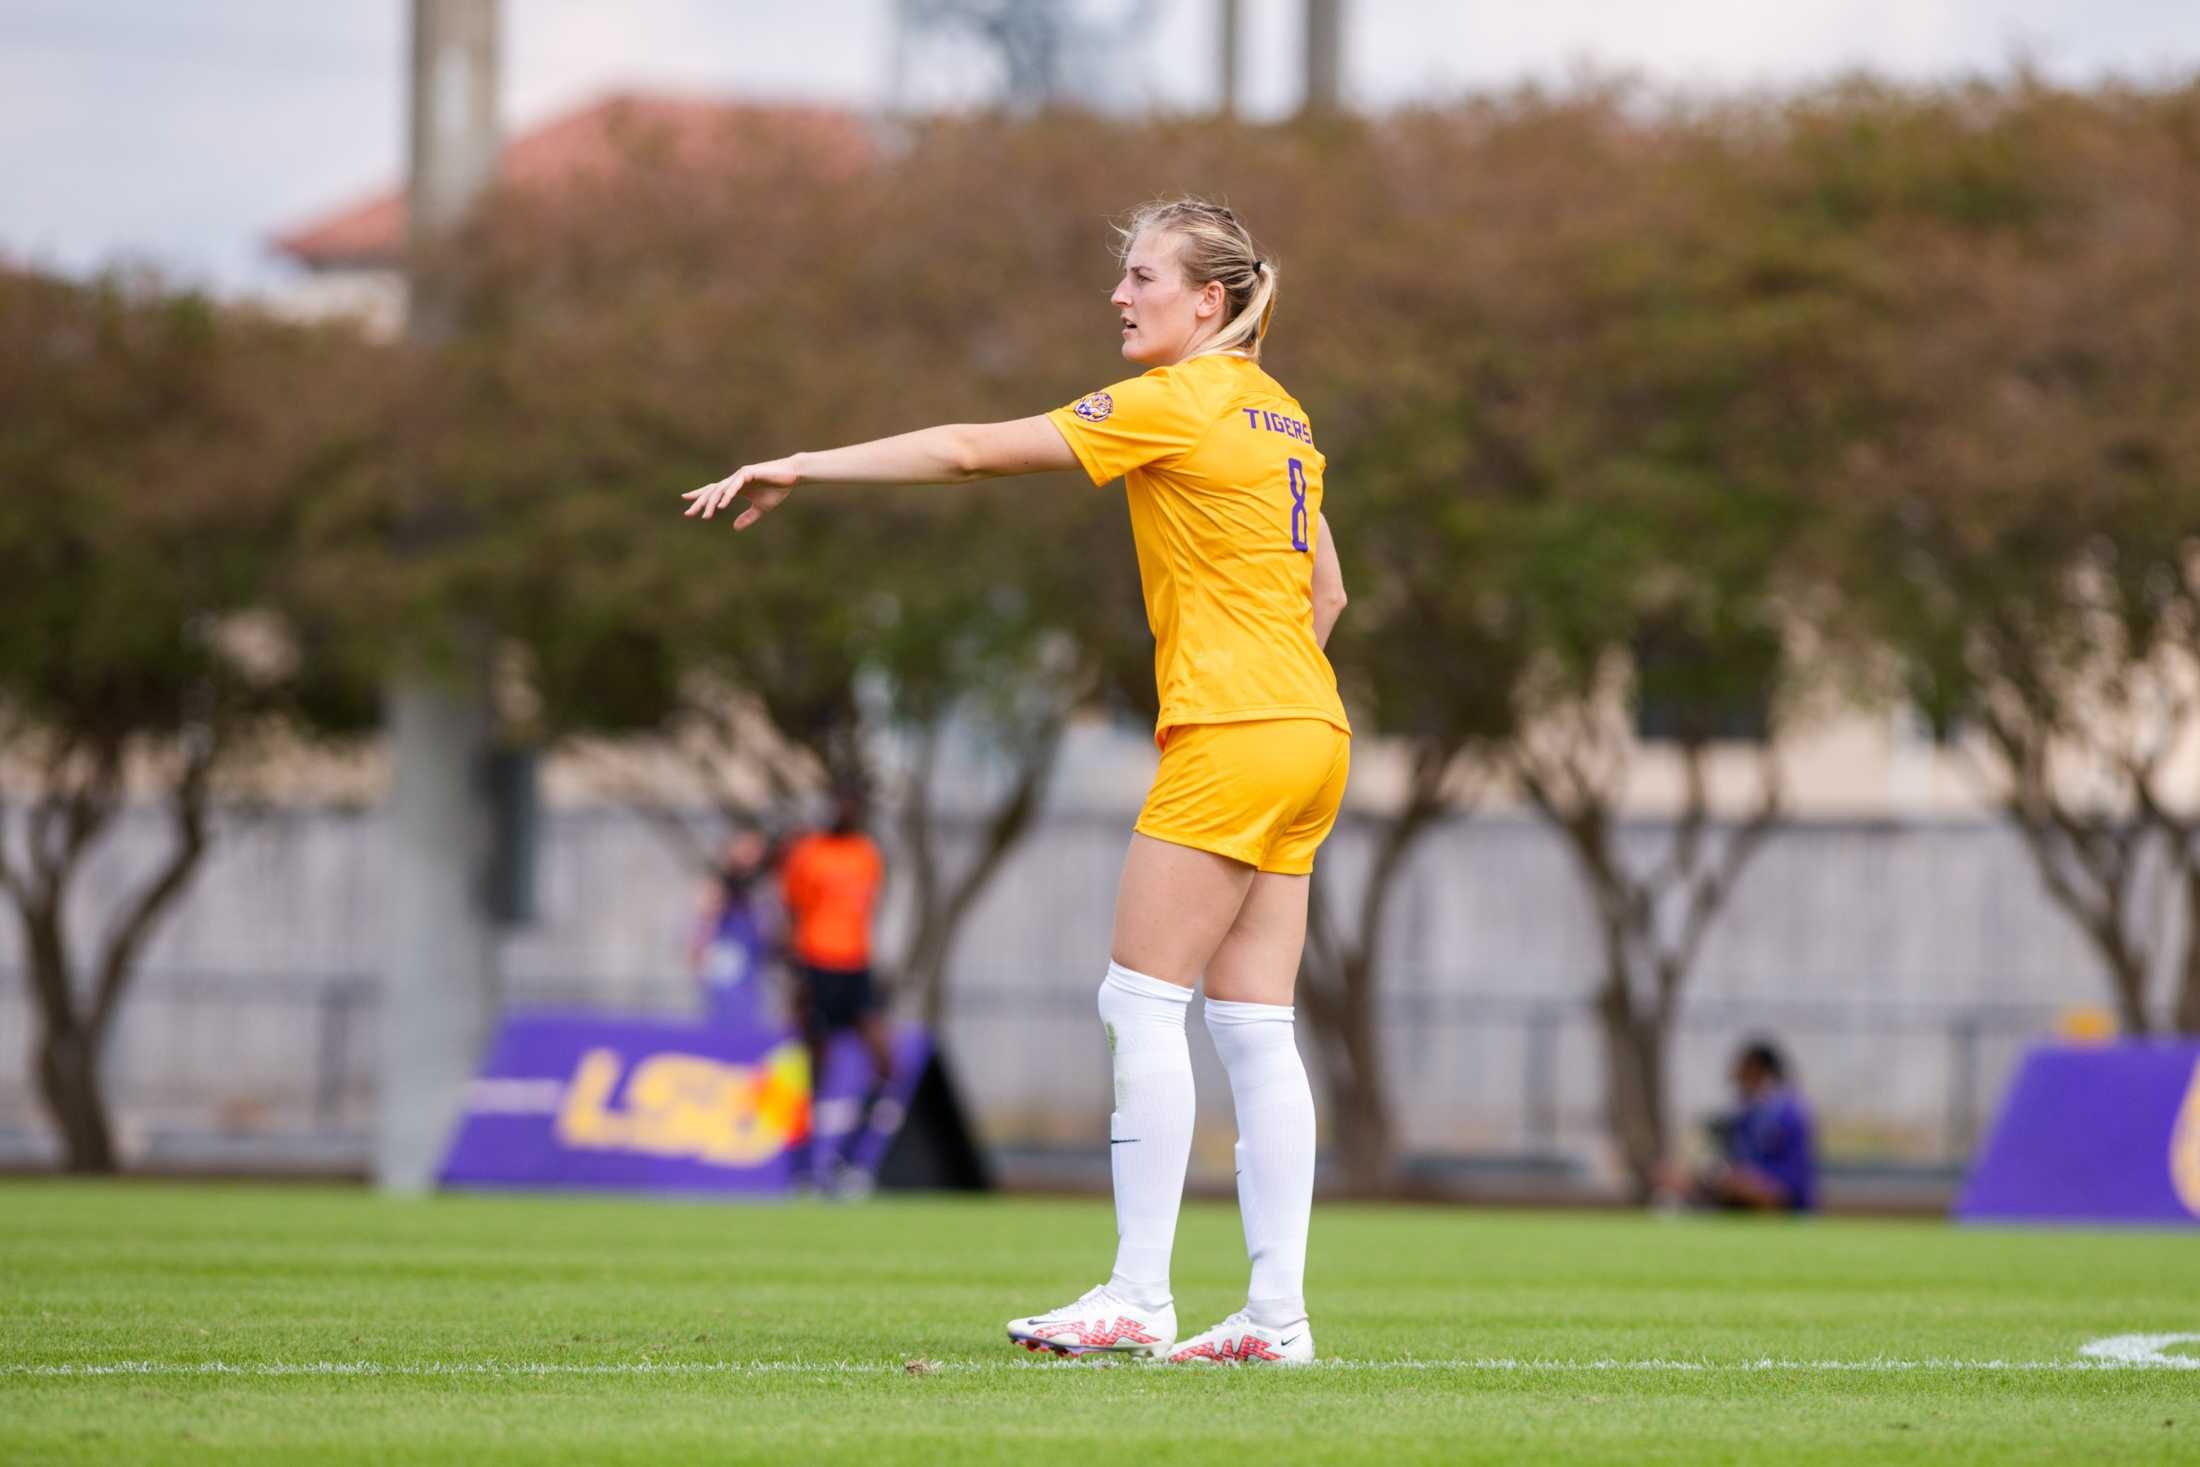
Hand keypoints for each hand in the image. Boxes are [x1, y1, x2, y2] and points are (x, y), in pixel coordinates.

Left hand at [683, 457, 799, 529]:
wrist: (792, 476)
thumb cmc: (777, 489)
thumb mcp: (761, 508)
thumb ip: (748, 517)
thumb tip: (734, 528)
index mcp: (735, 487)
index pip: (714, 491)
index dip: (700, 495)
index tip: (685, 501)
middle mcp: (734, 480)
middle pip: (712, 491)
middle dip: (700, 502)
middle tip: (688, 514)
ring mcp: (740, 475)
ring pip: (721, 489)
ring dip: (713, 503)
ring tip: (705, 516)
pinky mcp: (748, 472)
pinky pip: (734, 486)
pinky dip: (727, 495)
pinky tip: (721, 505)